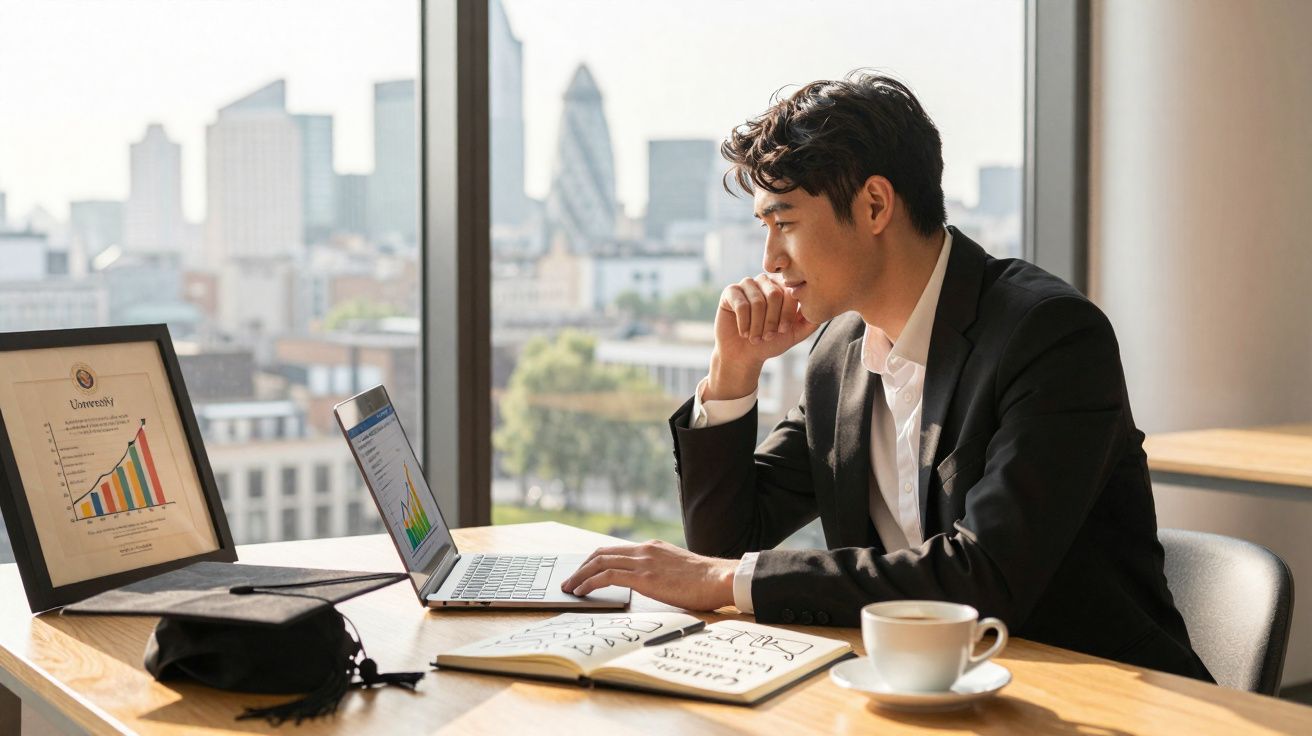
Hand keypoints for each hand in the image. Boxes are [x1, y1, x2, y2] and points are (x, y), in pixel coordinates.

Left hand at [559, 540, 738, 611]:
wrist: (718, 578)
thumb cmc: (704, 581)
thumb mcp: (677, 569)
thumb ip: (660, 571)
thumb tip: (651, 585)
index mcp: (652, 547)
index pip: (615, 550)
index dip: (595, 560)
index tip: (584, 571)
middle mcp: (644, 550)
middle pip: (601, 552)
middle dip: (581, 566)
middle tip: (570, 580)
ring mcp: (643, 562)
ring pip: (599, 562)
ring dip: (579, 575)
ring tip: (569, 588)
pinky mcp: (644, 577)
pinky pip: (607, 576)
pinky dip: (589, 583)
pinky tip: (582, 592)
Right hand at [708, 274, 820, 399]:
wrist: (744, 355)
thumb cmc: (770, 342)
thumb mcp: (795, 333)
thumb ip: (810, 320)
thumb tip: (824, 306)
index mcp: (782, 285)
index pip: (791, 291)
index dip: (788, 314)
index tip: (784, 330)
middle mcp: (765, 280)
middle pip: (774, 295)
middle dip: (772, 321)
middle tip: (768, 336)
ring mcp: (747, 284)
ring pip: (758, 301)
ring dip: (758, 326)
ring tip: (755, 337)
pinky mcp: (730, 292)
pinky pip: (741, 305)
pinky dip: (744, 323)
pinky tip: (744, 333)